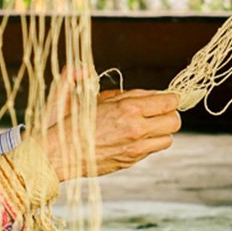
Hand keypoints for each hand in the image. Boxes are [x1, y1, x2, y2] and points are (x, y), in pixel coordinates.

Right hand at [38, 68, 180, 180]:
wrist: (57, 156)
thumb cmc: (65, 126)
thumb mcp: (74, 94)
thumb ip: (82, 77)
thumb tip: (87, 69)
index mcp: (128, 109)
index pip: (169, 101)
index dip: (169, 97)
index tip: (163, 97)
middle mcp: (136, 129)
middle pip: (175, 121)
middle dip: (168, 113)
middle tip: (156, 111)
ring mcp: (135, 148)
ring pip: (168, 138)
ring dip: (160, 130)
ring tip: (144, 125)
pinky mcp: (130, 161)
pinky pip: (151, 150)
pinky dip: (147, 142)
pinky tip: (130, 137)